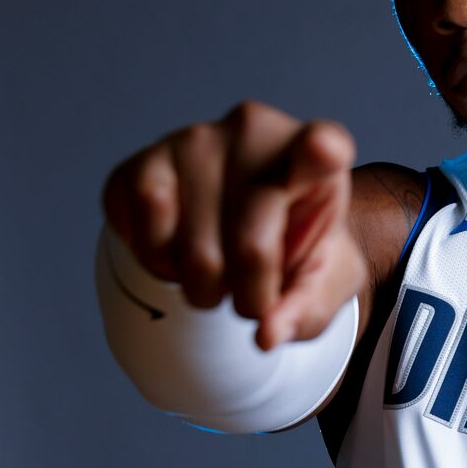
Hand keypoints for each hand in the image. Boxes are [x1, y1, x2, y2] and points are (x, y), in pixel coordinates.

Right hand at [100, 100, 366, 348]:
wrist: (246, 234)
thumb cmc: (296, 254)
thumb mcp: (323, 286)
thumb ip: (306, 310)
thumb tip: (265, 335)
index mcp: (319, 157)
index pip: (325, 145)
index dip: (321, 150)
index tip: (323, 149)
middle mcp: (254, 132)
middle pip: (251, 247)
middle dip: (250, 297)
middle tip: (253, 292)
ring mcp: (194, 140)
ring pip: (191, 249)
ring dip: (201, 287)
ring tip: (218, 271)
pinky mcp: (144, 160)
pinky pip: (141, 232)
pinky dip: (157, 265)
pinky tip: (178, 254)